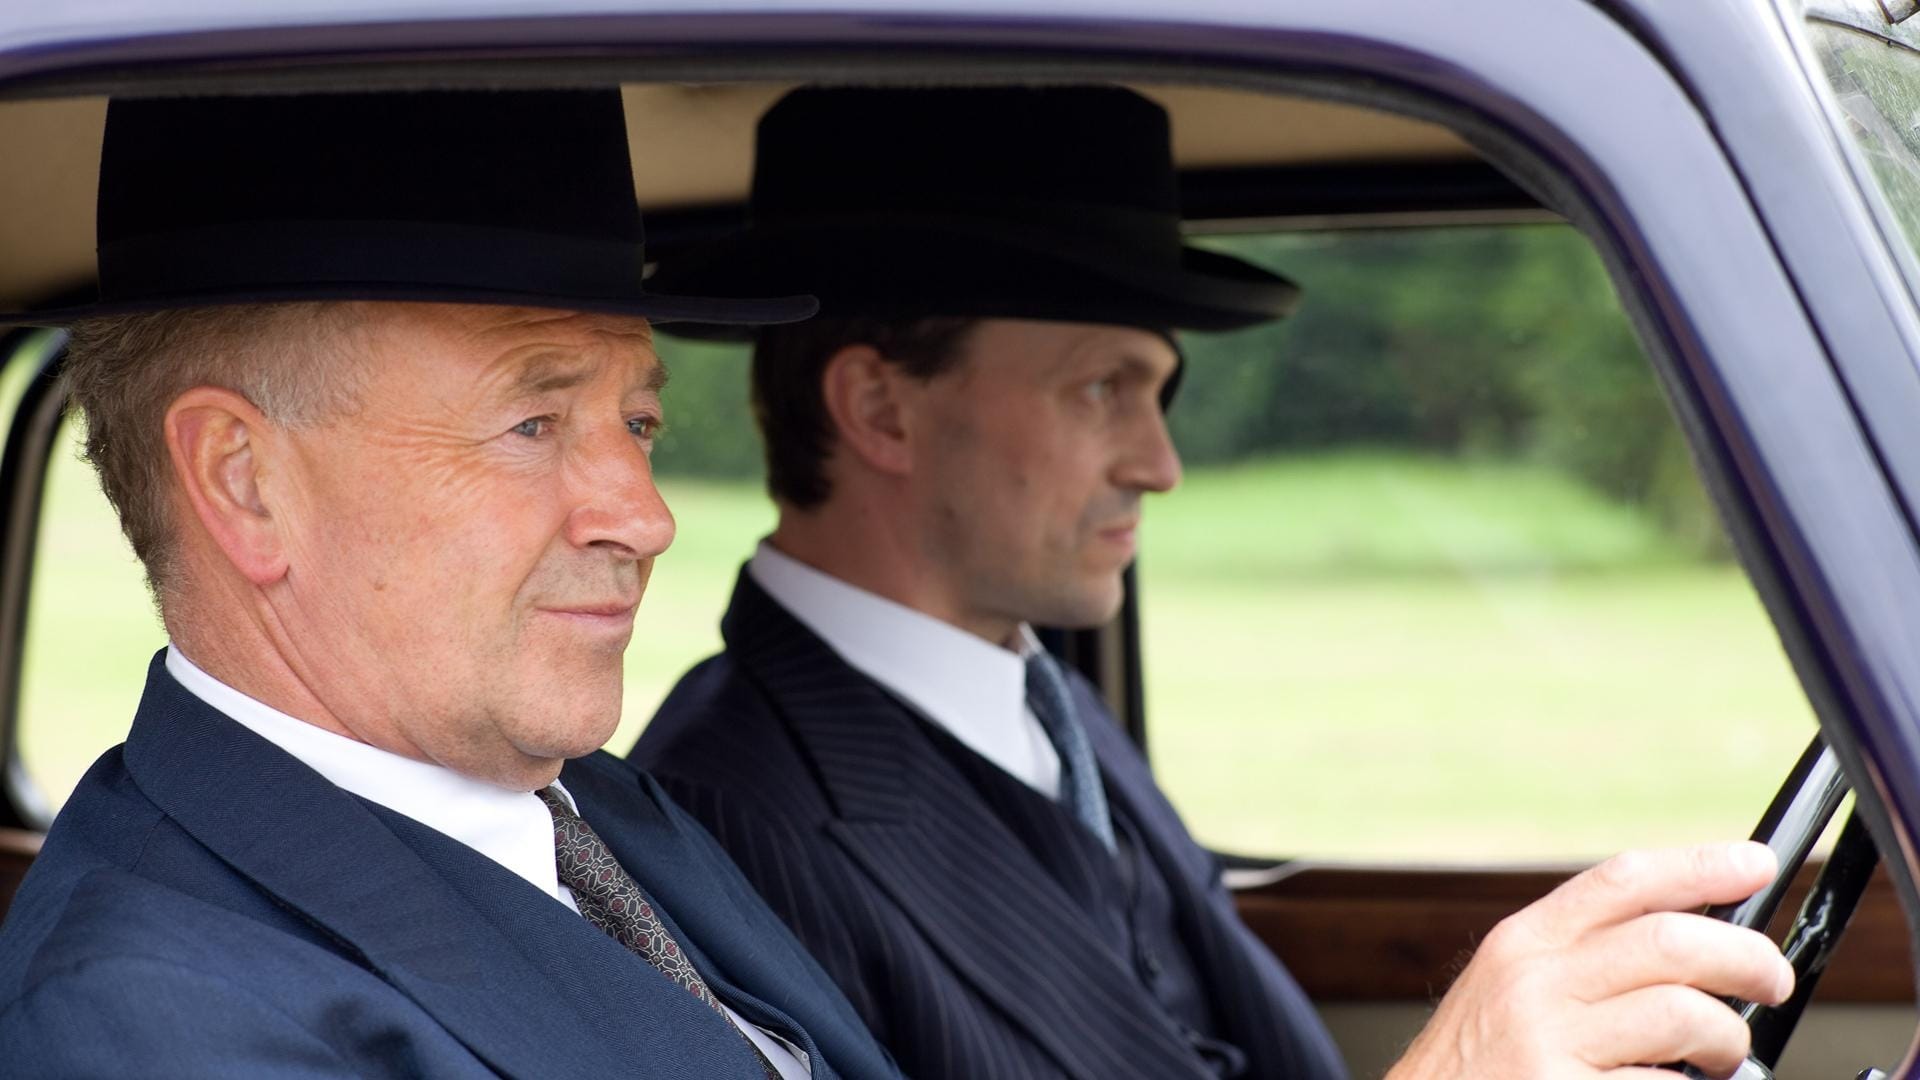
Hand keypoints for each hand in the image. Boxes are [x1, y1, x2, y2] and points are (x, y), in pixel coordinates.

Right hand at [1385, 842, 1794, 1079]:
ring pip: (1684, 1015)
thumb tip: (1686, 940)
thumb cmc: (1475, 1068)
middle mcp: (1533, 985)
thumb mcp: (1508, 989)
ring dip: (1727, 1039)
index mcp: (1524, 944)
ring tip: (1719, 1056)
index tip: (1754, 865)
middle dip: (1746, 959)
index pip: (1623, 880)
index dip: (1700, 866)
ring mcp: (1549, 1044)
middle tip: (1770, 981)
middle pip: (1671, 941)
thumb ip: (1578, 959)